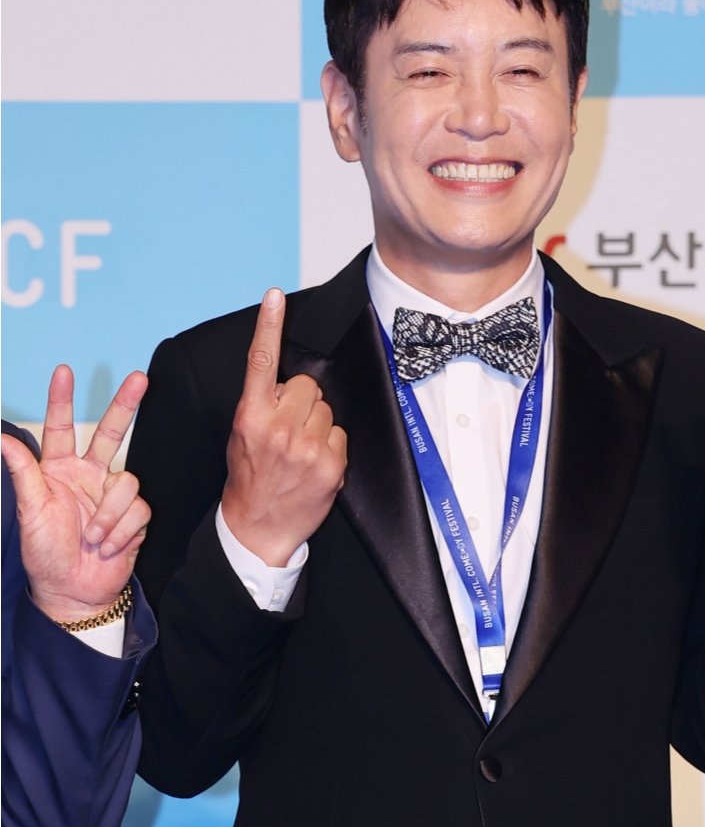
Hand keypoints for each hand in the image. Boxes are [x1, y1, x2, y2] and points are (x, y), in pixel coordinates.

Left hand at [1, 365, 150, 622]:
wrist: (73, 591)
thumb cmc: (44, 553)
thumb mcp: (30, 512)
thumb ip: (23, 472)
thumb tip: (1, 438)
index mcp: (59, 470)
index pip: (61, 428)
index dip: (62, 400)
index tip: (64, 371)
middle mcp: (89, 476)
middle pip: (112, 432)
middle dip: (126, 404)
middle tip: (139, 377)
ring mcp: (112, 495)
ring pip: (126, 481)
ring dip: (109, 515)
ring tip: (93, 538)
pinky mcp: (134, 516)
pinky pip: (138, 509)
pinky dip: (121, 531)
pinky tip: (108, 546)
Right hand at [221, 288, 346, 565]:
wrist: (256, 529)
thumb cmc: (249, 478)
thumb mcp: (242, 436)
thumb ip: (262, 405)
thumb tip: (289, 382)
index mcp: (250, 416)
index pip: (260, 362)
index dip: (269, 325)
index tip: (275, 296)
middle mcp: (277, 428)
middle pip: (307, 384)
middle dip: (302, 401)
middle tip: (288, 429)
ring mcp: (306, 447)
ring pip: (326, 409)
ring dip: (317, 425)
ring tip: (299, 451)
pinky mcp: (329, 465)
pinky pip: (340, 435)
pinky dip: (331, 447)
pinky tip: (313, 465)